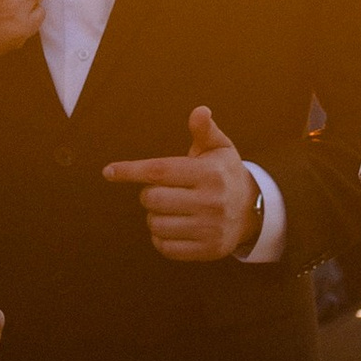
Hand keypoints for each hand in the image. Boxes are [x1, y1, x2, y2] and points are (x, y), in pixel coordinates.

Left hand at [102, 105, 260, 262]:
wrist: (252, 211)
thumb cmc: (224, 173)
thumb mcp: (219, 148)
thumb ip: (204, 130)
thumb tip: (200, 111)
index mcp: (210, 174)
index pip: (159, 171)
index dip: (131, 170)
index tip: (109, 171)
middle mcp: (211, 202)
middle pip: (153, 198)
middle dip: (148, 193)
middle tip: (162, 190)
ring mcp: (210, 229)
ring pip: (155, 224)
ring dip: (153, 216)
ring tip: (169, 208)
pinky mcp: (207, 250)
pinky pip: (165, 246)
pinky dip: (160, 237)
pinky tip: (172, 227)